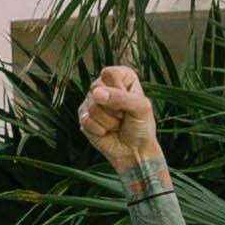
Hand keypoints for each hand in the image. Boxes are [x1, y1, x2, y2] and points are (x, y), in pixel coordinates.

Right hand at [77, 59, 165, 176]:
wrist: (134, 151)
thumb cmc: (141, 126)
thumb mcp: (140, 108)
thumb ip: (121, 97)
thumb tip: (96, 93)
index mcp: (121, 76)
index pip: (109, 74)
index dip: (118, 90)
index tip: (129, 101)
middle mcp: (104, 86)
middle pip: (97, 88)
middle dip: (113, 108)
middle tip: (123, 115)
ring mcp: (91, 101)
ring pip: (92, 107)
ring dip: (109, 122)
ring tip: (117, 125)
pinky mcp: (83, 117)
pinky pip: (86, 121)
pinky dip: (100, 130)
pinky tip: (107, 131)